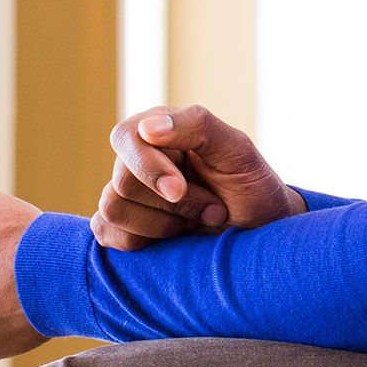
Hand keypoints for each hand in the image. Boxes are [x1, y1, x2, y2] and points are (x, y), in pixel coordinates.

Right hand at [94, 103, 305, 251]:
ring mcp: (128, 193)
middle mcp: (138, 157)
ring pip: (112, 209)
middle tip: (212, 207)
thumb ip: (197, 126)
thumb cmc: (250, 185)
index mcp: (161, 128)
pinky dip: (141, 240)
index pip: (126, 137)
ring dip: (163, 224)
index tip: (179, 190)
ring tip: (196, 220)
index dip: (149, 168)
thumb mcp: (237, 149)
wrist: (260, 230)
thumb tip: (148, 128)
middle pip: (122, 181)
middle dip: (173, 203)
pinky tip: (174, 237)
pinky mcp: (124, 225)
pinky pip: (106, 232)